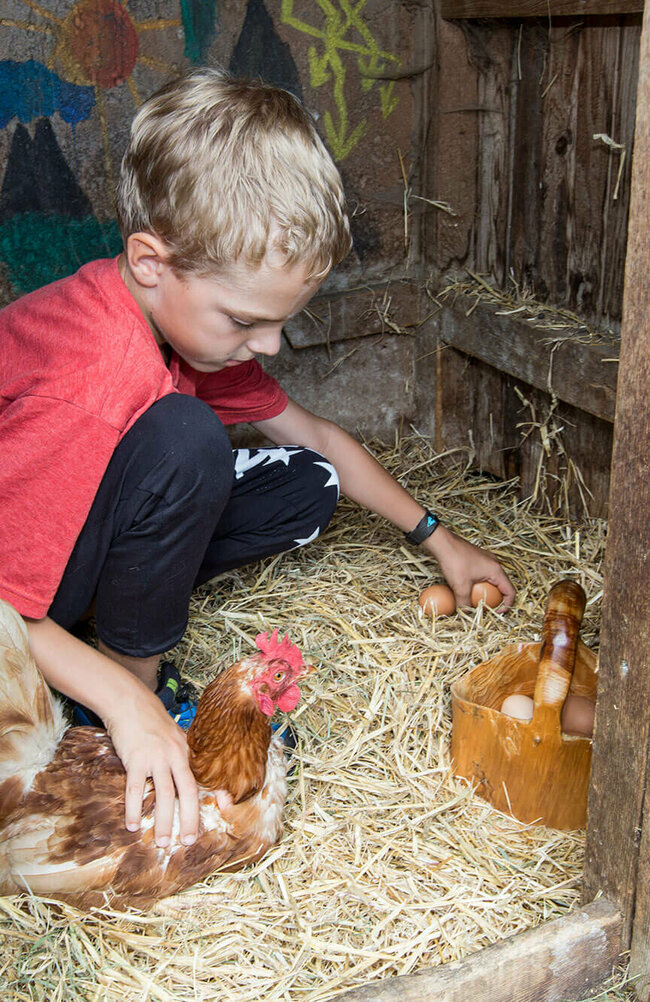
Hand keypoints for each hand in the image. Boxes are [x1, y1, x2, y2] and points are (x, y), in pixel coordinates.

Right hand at [105, 688, 198, 848]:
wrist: (130, 702)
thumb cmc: (152, 722)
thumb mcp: (174, 736)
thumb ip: (183, 755)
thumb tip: (190, 774)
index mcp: (185, 752)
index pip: (201, 778)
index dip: (214, 794)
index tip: (225, 810)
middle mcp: (174, 756)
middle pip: (186, 791)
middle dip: (188, 819)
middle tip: (188, 841)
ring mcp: (155, 757)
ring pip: (162, 795)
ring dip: (163, 821)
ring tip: (161, 842)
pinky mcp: (135, 759)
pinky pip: (134, 789)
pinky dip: (133, 809)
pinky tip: (132, 825)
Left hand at [422, 525, 515, 610]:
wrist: (443, 543)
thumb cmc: (454, 561)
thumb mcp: (460, 586)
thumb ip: (464, 603)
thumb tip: (465, 614)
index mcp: (496, 570)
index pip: (511, 591)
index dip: (507, 605)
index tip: (498, 612)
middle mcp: (494, 563)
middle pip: (504, 585)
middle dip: (499, 599)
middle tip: (489, 608)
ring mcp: (487, 559)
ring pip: (494, 579)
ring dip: (490, 591)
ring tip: (480, 600)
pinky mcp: (478, 558)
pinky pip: (485, 574)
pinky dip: (482, 583)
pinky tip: (470, 588)